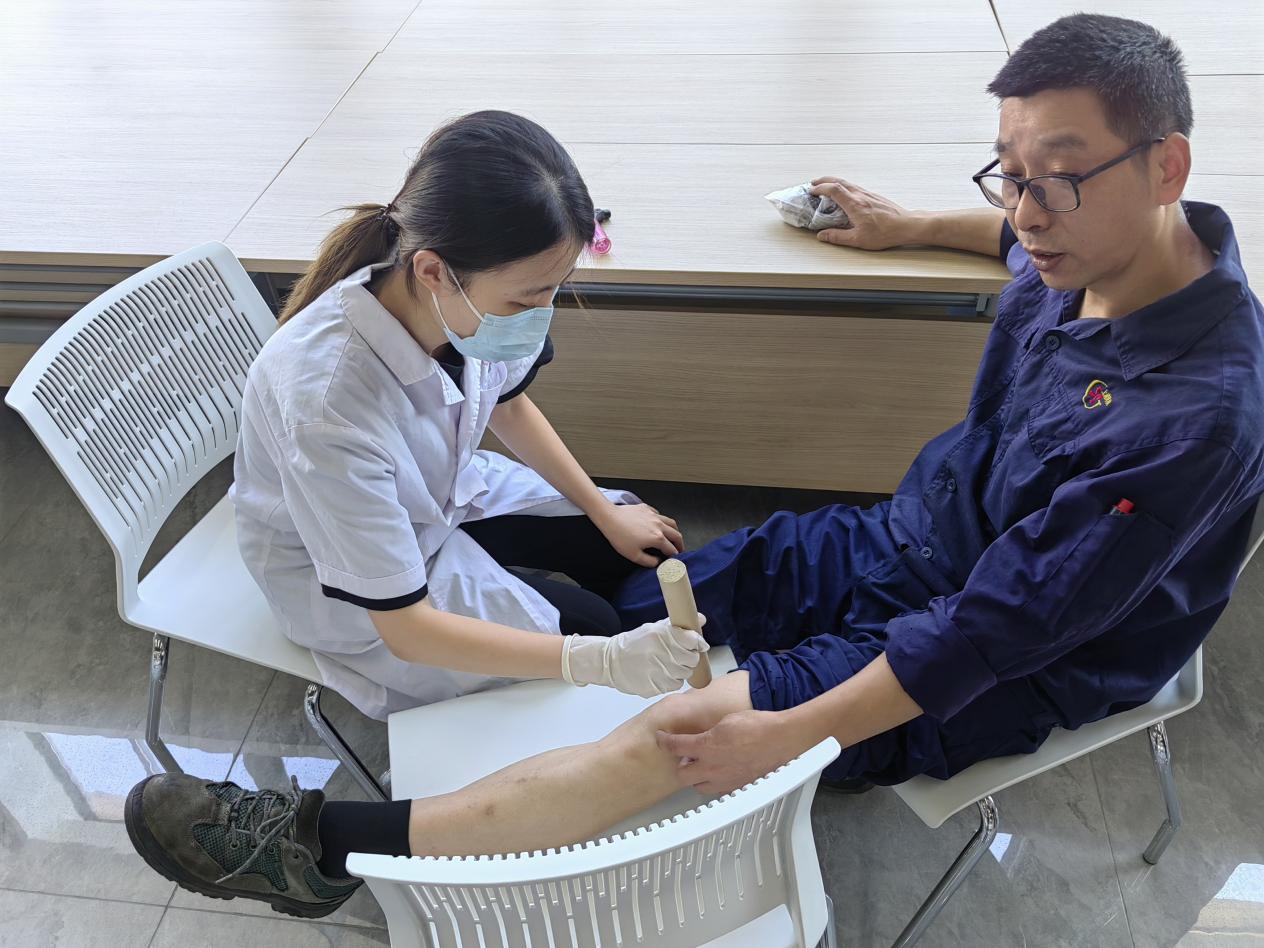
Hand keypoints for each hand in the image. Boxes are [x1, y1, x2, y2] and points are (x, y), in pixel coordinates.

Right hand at [563, 617, 708, 697]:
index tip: (697, 644)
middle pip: (692, 659)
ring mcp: (657, 672)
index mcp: (660, 635)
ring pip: (685, 674)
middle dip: (690, 657)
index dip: (697, 643)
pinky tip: (661, 674)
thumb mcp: (652, 629)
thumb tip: (701, 620)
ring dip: (681, 670)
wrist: (610, 662)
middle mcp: (660, 653)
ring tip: (668, 665)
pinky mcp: (654, 687)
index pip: (692, 640)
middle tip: (681, 656)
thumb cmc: (633, 644)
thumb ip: (677, 626)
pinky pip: (674, 685)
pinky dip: (672, 680)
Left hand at [594, 503, 683, 567]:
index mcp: (657, 538)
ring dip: (675, 531)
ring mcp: (654, 515)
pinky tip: (659, 524)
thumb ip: (649, 561)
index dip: (674, 556)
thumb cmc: (619, 537)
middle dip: (680, 544)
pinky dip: (663, 521)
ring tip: (674, 536)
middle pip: (676, 534)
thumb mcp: (633, 556)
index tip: (675, 560)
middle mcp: (659, 525)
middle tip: (679, 550)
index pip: (671, 549)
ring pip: (671, 522)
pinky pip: (660, 515)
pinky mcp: (647, 509)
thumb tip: (658, 562)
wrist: (609, 518)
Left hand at [656, 709, 808, 794]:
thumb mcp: (726, 721)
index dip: (664, 741)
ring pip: (698, 787)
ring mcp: (724, 780)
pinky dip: (713, 783)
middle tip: (685, 755)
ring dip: (696, 777)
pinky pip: (717, 790)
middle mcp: (711, 767)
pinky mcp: (737, 787)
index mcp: (706, 746)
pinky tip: (720, 772)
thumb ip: (709, 732)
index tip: (661, 738)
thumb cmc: (757, 726)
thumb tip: (703, 736)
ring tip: (702, 766)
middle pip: (681, 775)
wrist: (780, 739)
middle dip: (680, 765)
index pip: (675, 746)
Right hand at [809, 177, 920, 250]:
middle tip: (814, 183)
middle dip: (824, 180)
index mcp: (855, 205)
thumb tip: (823, 235)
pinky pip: (855, 187)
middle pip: (839, 181)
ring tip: (826, 186)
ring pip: (848, 182)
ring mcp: (868, 194)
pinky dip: (844, 186)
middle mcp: (861, 196)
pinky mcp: (874, 196)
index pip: (834, 190)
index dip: (820, 188)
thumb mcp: (858, 239)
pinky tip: (844, 193)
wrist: (906, 225)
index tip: (812, 190)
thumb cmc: (886, 233)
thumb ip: (838, 237)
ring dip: (834, 182)